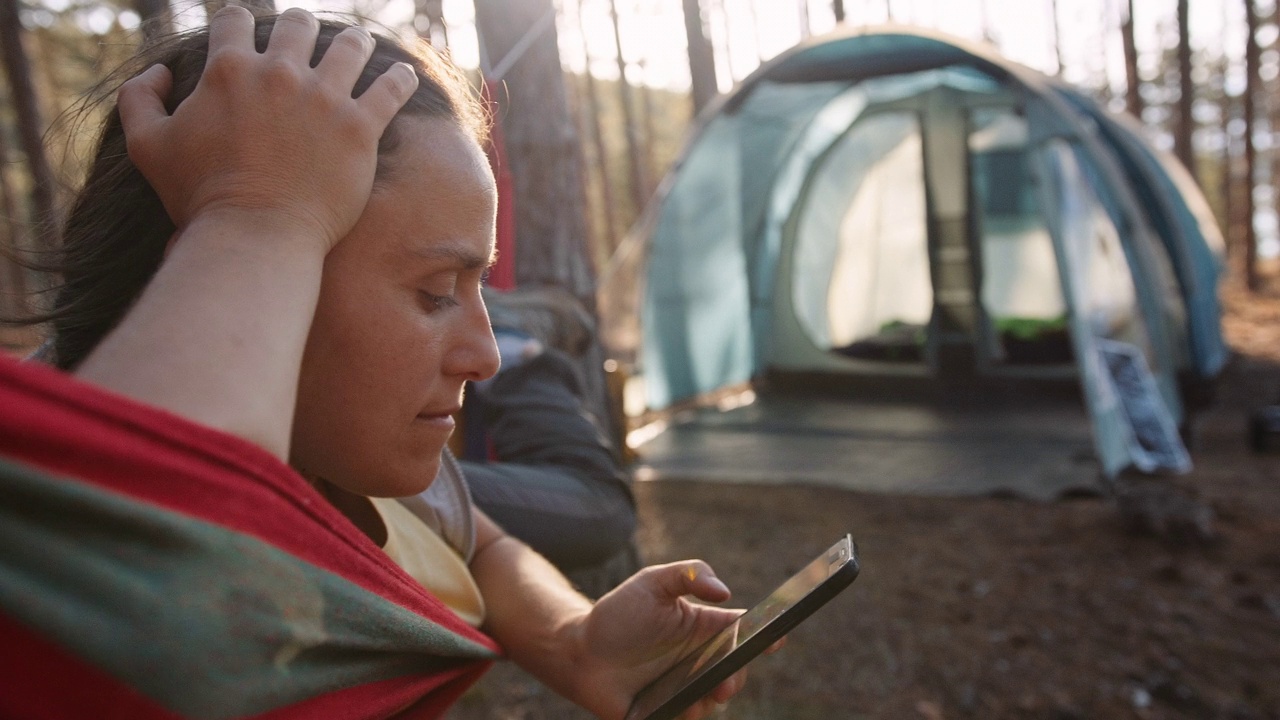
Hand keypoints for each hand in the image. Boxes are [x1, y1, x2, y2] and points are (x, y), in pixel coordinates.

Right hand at [116, 7, 417, 253]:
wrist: (255, 238)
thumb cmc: (200, 198)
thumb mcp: (146, 147)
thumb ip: (140, 99)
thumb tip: (161, 71)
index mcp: (229, 69)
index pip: (237, 21)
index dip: (243, 25)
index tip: (254, 36)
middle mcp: (280, 73)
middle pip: (298, 25)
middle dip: (301, 30)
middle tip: (308, 41)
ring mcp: (324, 98)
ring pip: (351, 46)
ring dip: (354, 43)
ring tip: (358, 48)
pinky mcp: (361, 127)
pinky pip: (391, 87)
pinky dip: (399, 77)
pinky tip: (402, 75)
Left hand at [569, 561, 768, 719]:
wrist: (579, 650)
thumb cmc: (619, 613)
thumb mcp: (652, 582)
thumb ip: (688, 575)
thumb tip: (725, 593)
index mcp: (704, 628)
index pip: (744, 632)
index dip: (767, 635)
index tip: (777, 637)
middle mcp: (701, 660)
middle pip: (735, 671)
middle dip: (737, 677)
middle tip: (726, 679)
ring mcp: (686, 688)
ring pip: (714, 700)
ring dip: (711, 699)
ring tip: (703, 694)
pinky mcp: (667, 711)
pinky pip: (687, 718)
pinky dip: (688, 714)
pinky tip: (682, 706)